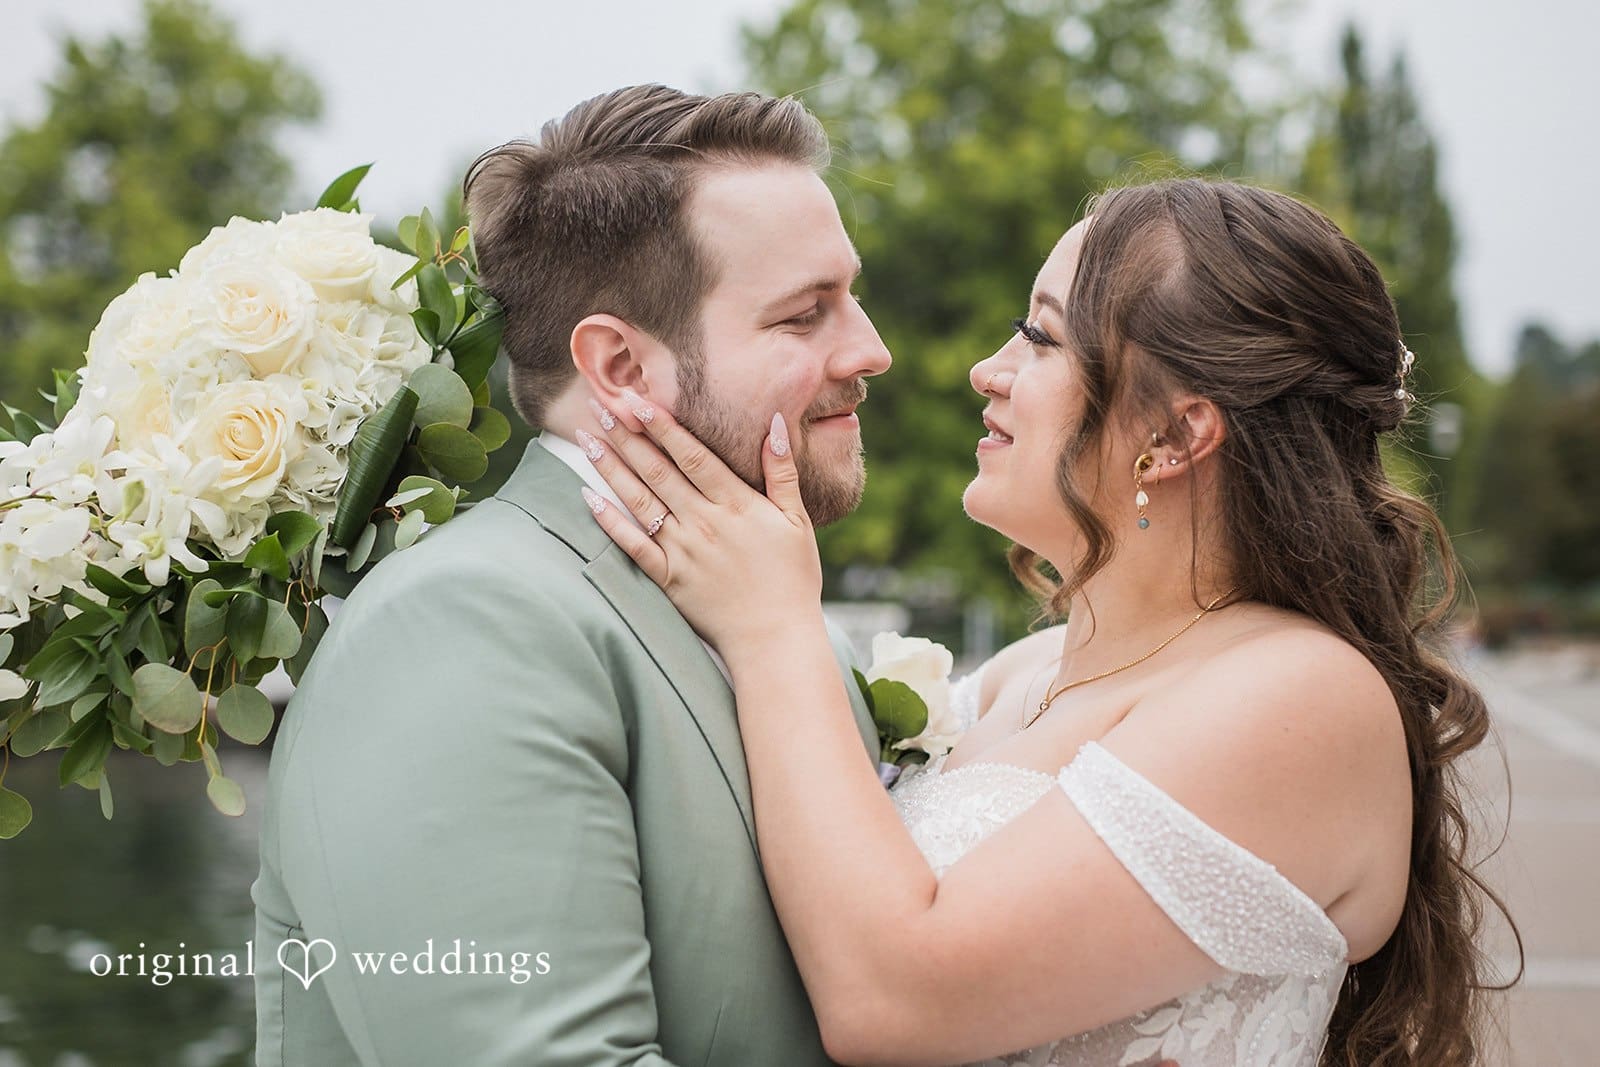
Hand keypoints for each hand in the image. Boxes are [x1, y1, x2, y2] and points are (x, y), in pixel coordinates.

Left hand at [579, 393, 822, 652]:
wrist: (776, 638)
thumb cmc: (792, 578)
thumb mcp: (797, 520)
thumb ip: (782, 471)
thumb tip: (773, 422)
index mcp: (736, 505)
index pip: (692, 456)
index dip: (663, 426)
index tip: (639, 401)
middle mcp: (703, 523)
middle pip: (658, 471)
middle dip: (628, 437)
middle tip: (601, 407)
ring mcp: (682, 551)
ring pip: (640, 501)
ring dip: (611, 468)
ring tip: (586, 440)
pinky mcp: (668, 578)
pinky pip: (632, 545)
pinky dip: (609, 521)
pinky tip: (588, 497)